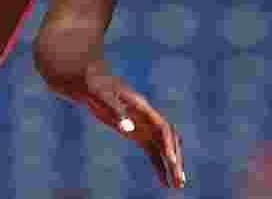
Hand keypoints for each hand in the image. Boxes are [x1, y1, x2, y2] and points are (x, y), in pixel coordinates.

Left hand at [79, 67, 183, 188]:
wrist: (92, 85)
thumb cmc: (97, 87)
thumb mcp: (102, 96)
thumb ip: (115, 111)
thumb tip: (128, 129)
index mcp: (142, 107)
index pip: (162, 126)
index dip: (168, 142)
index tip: (170, 160)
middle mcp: (148, 118)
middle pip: (168, 139)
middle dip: (175, 158)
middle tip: (180, 179)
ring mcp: (144, 127)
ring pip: (163, 148)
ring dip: (172, 166)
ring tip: (178, 186)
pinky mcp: (138, 135)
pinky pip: (153, 153)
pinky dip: (159, 167)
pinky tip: (164, 183)